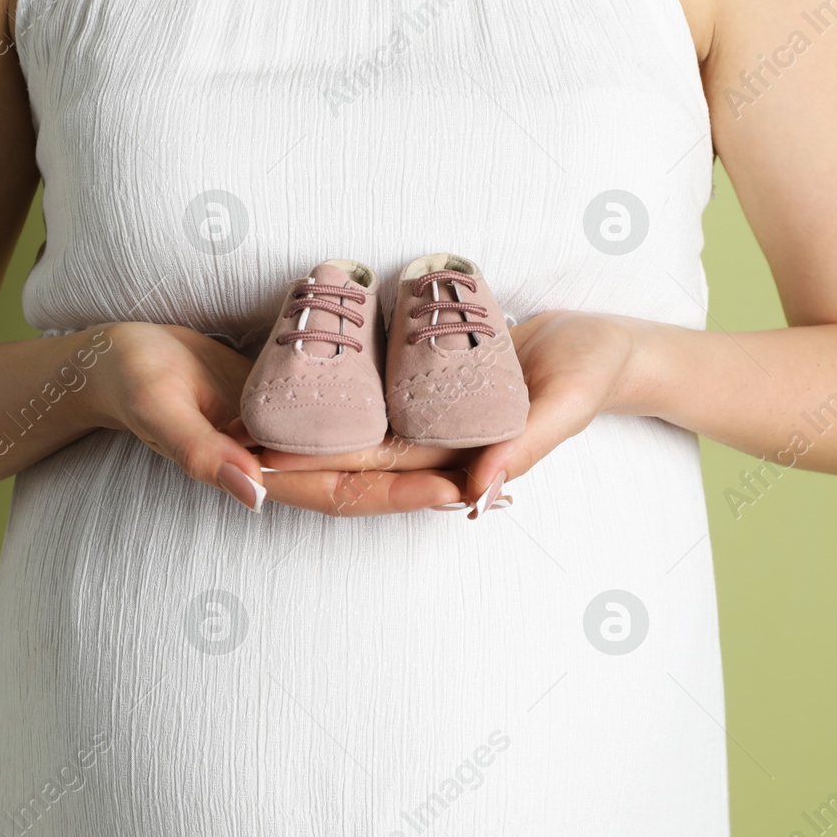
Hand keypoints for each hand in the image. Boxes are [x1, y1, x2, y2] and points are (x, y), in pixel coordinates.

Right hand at [87, 322, 468, 514]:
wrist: (115, 358)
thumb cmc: (130, 381)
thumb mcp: (159, 409)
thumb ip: (198, 452)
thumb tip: (251, 493)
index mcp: (262, 472)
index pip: (344, 492)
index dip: (399, 495)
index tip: (453, 491)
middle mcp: (289, 457)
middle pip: (375, 472)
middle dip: (435, 474)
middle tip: (502, 468)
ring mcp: (297, 429)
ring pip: (374, 443)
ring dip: (428, 446)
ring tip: (492, 441)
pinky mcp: (300, 397)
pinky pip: (358, 409)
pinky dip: (399, 408)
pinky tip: (441, 398)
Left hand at [259, 309, 643, 516]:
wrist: (606, 342)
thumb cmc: (592, 375)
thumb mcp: (564, 409)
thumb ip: (523, 448)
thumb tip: (473, 494)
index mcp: (458, 461)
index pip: (376, 476)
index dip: (320, 472)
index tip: (266, 468)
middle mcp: (436, 442)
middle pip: (352, 449)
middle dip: (295, 450)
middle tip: (230, 439)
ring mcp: (432, 410)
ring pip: (358, 417)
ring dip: (307, 419)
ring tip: (245, 406)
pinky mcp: (432, 376)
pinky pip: (378, 383)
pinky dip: (339, 382)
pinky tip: (296, 368)